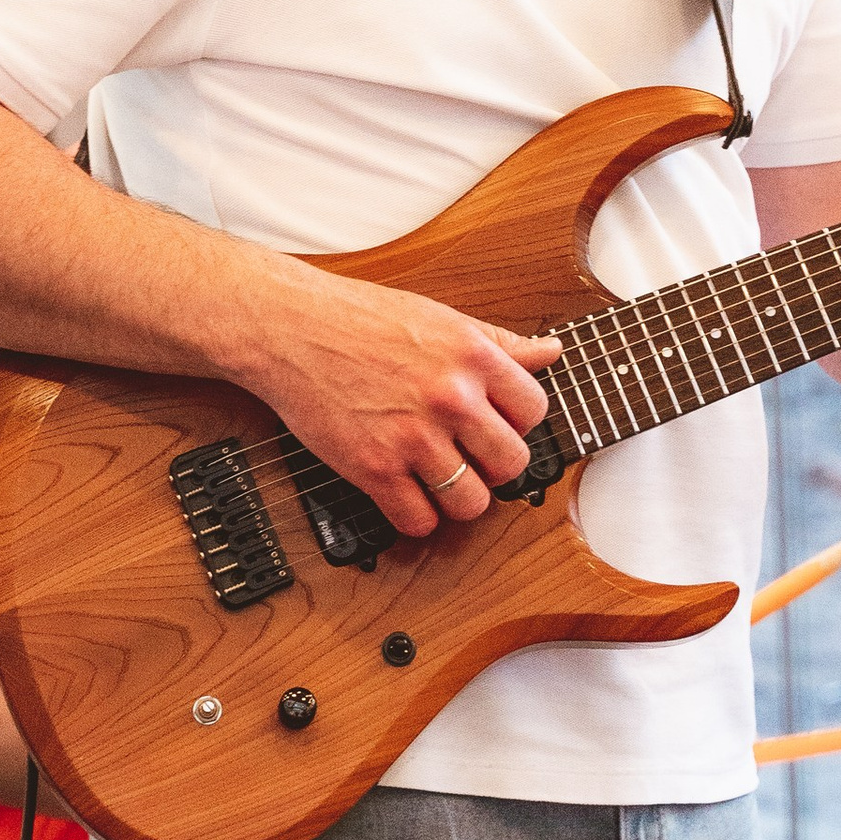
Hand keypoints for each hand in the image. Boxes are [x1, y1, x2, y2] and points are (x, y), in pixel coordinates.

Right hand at [244, 267, 559, 541]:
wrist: (291, 328)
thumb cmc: (360, 318)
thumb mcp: (440, 317)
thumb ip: (499, 342)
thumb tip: (549, 352)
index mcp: (472, 356)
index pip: (534, 411)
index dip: (517, 423)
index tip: (496, 424)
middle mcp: (449, 397)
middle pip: (511, 464)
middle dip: (495, 466)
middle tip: (471, 457)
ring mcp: (412, 437)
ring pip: (471, 503)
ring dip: (459, 499)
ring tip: (441, 480)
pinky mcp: (373, 468)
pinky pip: (418, 521)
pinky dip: (416, 517)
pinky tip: (406, 495)